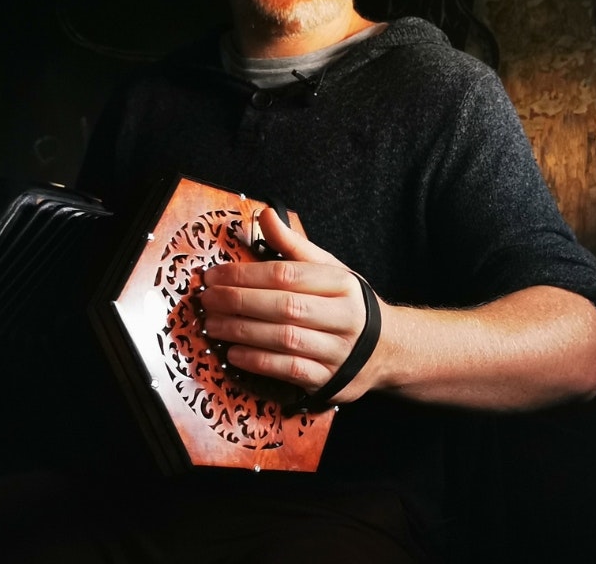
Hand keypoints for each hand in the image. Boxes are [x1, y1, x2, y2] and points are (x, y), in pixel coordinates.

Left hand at [198, 208, 380, 404]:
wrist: (389, 349)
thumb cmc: (347, 304)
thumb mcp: (328, 269)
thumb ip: (293, 245)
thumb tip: (265, 214)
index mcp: (341, 282)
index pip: (287, 274)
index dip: (246, 274)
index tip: (214, 275)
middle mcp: (344, 316)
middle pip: (285, 306)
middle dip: (238, 302)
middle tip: (206, 300)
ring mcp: (338, 351)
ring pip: (285, 339)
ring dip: (242, 332)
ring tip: (212, 325)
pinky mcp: (330, 380)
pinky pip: (290, 370)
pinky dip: (258, 362)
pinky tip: (233, 354)